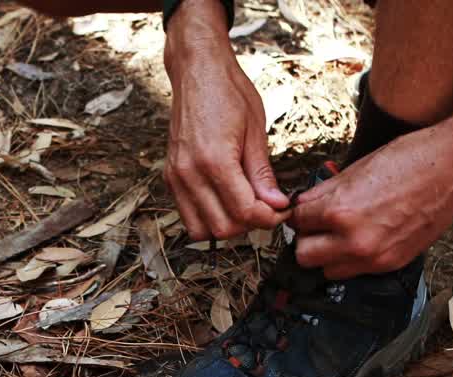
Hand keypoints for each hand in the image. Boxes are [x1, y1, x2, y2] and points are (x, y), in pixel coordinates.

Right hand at [164, 0, 289, 239]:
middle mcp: (190, 173)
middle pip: (223, 228)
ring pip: (201, 230)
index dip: (270, 218)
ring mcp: (176, 177)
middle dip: (250, 225)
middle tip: (267, 208)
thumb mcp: (255, 131)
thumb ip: (262, 173)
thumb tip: (276, 204)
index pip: (245, 212)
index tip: (282, 210)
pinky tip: (225, 200)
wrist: (197, 71)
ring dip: (226, 226)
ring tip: (244, 206)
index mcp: (215, 160)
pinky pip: (187, 215)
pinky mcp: (170, 176)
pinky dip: (207, 217)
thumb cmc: (228, 92)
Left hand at [291, 98, 452, 279]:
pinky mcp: (391, 264)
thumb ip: (324, 193)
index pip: (297, 223)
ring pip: (327, 270)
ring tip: (340, 235)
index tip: (304, 211)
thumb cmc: (408, 160)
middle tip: (318, 225)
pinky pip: (355, 272)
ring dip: (327, 255)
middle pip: (304, 255)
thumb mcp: (355, 169)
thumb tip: (300, 204)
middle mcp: (354, 240)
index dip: (299, 214)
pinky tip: (362, 239)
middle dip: (307, 239)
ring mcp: (373, 256)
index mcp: (340, 211)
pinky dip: (351, 260)